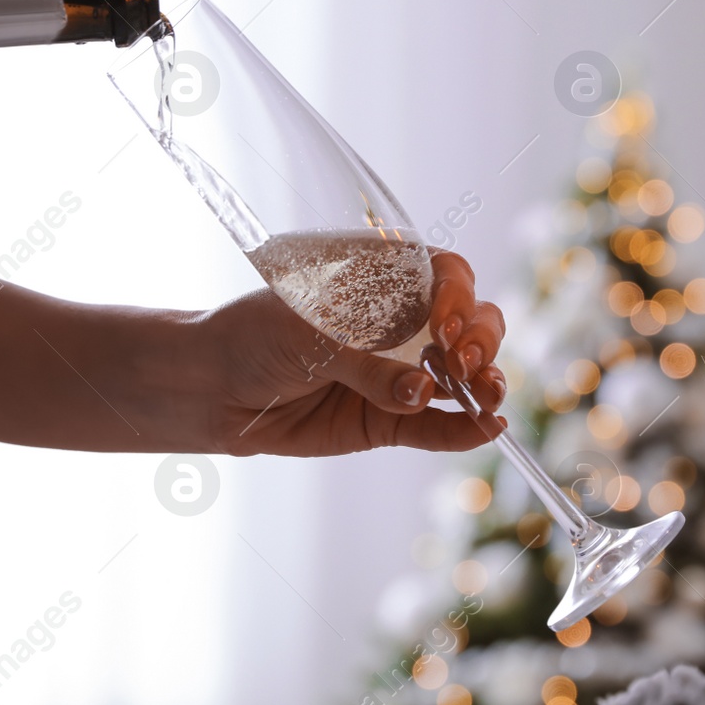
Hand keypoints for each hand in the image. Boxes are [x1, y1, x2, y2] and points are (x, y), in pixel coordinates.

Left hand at [204, 251, 507, 456]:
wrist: (216, 386)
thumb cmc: (257, 335)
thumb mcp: (309, 336)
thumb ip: (366, 363)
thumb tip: (418, 392)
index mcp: (388, 281)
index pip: (446, 276)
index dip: (457, 296)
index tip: (443, 321)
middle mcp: (405, 323)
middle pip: (471, 323)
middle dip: (480, 339)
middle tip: (461, 360)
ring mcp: (402, 373)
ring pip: (465, 375)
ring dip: (485, 382)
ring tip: (486, 396)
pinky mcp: (391, 421)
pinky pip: (437, 426)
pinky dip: (466, 428)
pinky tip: (489, 427)